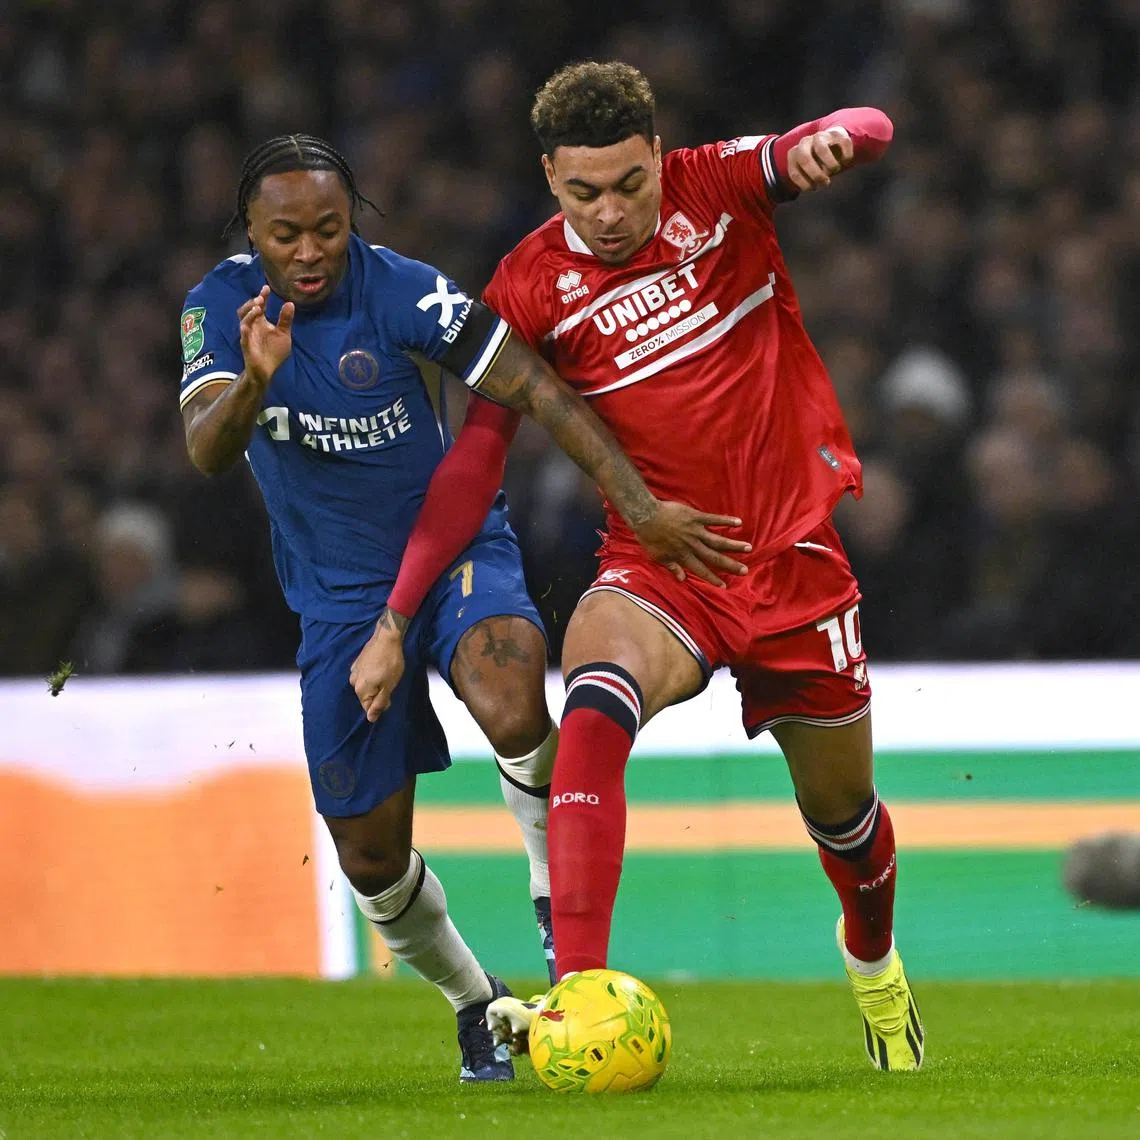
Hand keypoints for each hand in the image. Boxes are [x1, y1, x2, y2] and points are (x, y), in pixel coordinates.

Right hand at [237, 285, 294, 388]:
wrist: (268, 371)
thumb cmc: (274, 351)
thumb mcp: (283, 334)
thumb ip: (285, 320)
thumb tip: (290, 303)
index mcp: (261, 322)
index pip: (260, 306)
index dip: (262, 296)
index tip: (266, 288)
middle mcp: (253, 327)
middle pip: (247, 311)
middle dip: (252, 303)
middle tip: (260, 298)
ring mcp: (248, 336)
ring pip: (243, 322)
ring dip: (249, 314)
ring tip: (258, 308)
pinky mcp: (247, 347)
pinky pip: (244, 338)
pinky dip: (245, 332)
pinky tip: (247, 327)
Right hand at [349, 617, 407, 722]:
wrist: (386, 638)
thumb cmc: (390, 663)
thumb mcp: (389, 686)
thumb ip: (379, 703)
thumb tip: (371, 719)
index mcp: (361, 690)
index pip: (369, 707)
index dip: (382, 703)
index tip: (390, 694)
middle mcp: (353, 682)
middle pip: (367, 696)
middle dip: (378, 693)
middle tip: (389, 682)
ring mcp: (354, 671)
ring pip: (366, 686)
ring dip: (375, 684)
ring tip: (385, 673)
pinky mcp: (357, 663)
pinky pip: (364, 676)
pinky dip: (372, 675)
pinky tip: (380, 667)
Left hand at [633, 501, 751, 587]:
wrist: (646, 515)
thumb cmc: (649, 537)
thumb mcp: (657, 556)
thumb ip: (672, 567)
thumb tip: (682, 579)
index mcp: (684, 556)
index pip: (701, 570)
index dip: (712, 578)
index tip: (724, 586)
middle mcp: (693, 545)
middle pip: (714, 557)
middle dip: (730, 565)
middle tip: (744, 570)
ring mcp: (696, 531)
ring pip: (718, 540)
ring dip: (733, 545)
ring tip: (748, 547)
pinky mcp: (696, 517)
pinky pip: (714, 519)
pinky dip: (726, 520)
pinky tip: (738, 522)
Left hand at [785, 126, 853, 191]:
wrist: (832, 143)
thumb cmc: (818, 164)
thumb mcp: (808, 173)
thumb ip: (806, 180)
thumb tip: (812, 187)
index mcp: (794, 154)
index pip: (794, 172)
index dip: (805, 185)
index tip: (813, 188)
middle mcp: (805, 142)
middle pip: (805, 159)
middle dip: (816, 175)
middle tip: (825, 183)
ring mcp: (820, 136)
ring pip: (822, 150)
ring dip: (830, 165)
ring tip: (835, 170)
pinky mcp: (836, 133)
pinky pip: (842, 144)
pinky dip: (845, 157)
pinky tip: (845, 162)